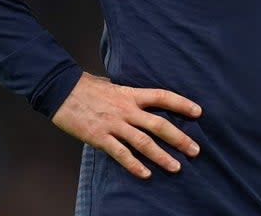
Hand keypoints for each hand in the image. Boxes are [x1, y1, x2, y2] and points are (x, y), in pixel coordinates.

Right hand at [52, 71, 201, 178]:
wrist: (61, 90)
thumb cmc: (86, 87)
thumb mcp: (112, 85)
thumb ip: (127, 95)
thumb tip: (140, 100)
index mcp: (130, 94)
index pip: (162, 96)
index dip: (181, 104)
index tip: (198, 112)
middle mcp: (126, 109)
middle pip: (159, 124)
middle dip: (179, 138)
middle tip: (195, 150)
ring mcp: (114, 124)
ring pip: (144, 142)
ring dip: (162, 156)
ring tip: (176, 167)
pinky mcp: (100, 137)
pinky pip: (121, 154)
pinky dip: (134, 165)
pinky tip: (146, 174)